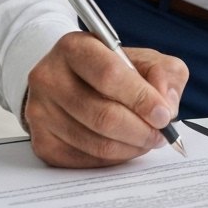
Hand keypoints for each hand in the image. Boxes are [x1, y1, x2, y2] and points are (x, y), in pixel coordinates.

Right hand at [24, 31, 188, 167]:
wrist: (70, 79)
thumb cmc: (111, 68)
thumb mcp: (142, 58)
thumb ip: (163, 73)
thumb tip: (166, 105)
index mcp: (76, 47)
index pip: (109, 75)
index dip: (141, 98)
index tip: (163, 114)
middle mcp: (51, 77)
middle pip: (102, 114)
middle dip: (140, 129)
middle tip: (161, 134)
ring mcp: (41, 111)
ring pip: (95, 142)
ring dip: (130, 147)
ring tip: (147, 140)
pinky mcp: (41, 141)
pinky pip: (83, 160)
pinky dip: (112, 159)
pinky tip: (125, 147)